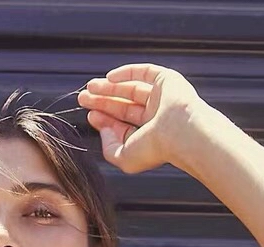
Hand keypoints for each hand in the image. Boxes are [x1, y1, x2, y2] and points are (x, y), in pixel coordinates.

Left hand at [77, 64, 205, 173]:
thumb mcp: (124, 157)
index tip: (90, 115)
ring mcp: (163, 98)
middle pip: (124, 106)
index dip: (105, 119)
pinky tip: (109, 77)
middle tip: (84, 98)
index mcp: (150, 136)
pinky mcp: (168, 81)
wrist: (179, 132)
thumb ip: (109, 148)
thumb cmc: (155, 149)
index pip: (123, 125)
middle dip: (103, 101)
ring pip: (132, 89)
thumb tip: (103, 129)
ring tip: (91, 87)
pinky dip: (127, 73)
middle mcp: (157, 117)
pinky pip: (144, 73)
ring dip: (110, 87)